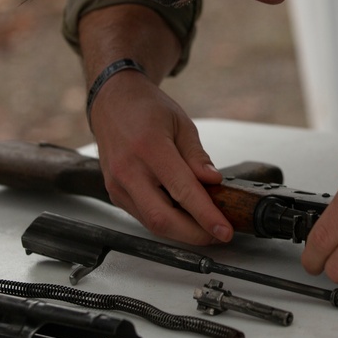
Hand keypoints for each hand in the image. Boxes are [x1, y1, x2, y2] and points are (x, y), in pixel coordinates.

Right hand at [89, 69, 232, 245]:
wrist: (112, 102)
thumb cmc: (146, 108)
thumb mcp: (181, 123)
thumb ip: (197, 156)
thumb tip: (213, 182)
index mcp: (149, 148)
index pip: (182, 191)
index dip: (205, 215)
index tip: (224, 229)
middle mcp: (128, 170)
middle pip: (162, 219)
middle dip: (194, 234)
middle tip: (218, 234)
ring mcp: (117, 185)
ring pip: (151, 224)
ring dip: (181, 232)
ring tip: (206, 226)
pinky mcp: (115, 194)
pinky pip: (143, 217)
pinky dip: (166, 221)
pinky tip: (183, 217)